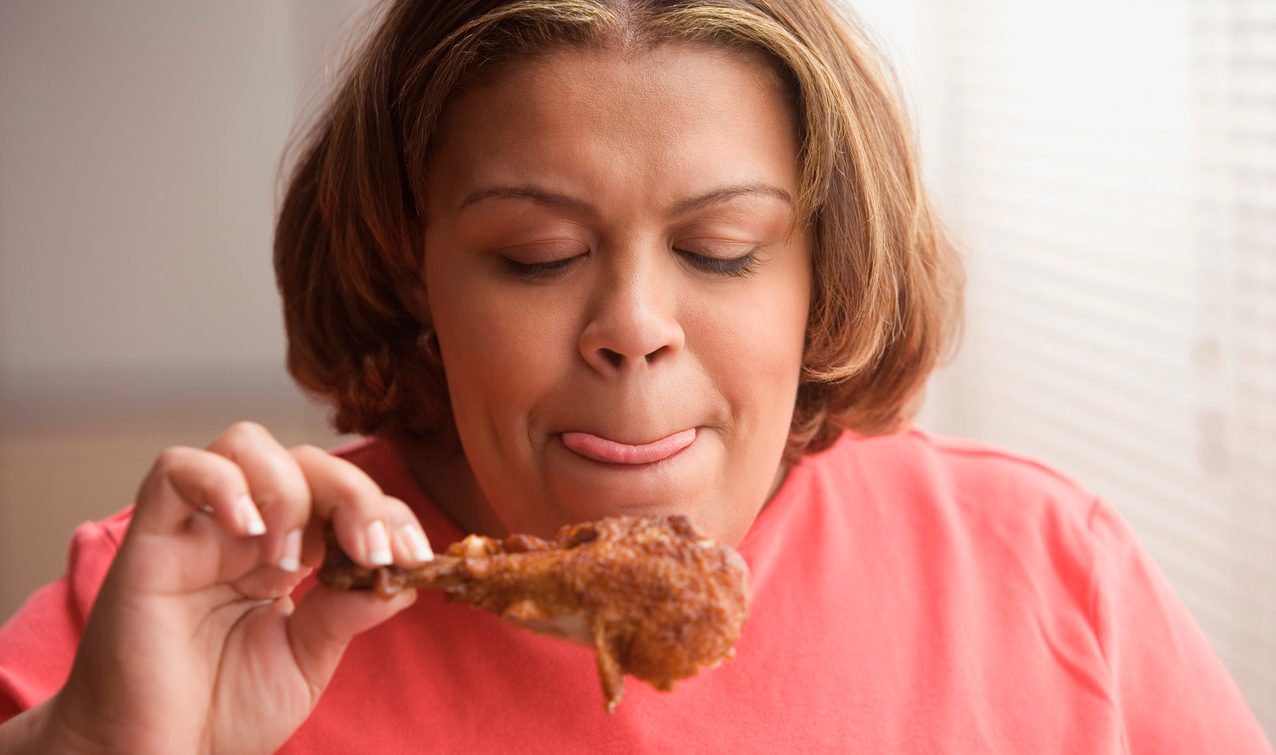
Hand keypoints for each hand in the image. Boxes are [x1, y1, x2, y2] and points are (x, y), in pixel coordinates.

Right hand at [42, 422, 432, 753]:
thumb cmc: (219, 715)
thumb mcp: (306, 662)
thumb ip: (347, 612)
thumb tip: (403, 577)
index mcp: (288, 555)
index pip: (345, 499)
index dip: (388, 514)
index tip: (415, 557)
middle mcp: (246, 532)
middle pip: (308, 461)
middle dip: (357, 496)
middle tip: (374, 552)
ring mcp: (198, 531)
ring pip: (248, 444)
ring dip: (290, 488)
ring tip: (291, 560)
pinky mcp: (149, 541)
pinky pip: (177, 468)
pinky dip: (223, 483)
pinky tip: (249, 532)